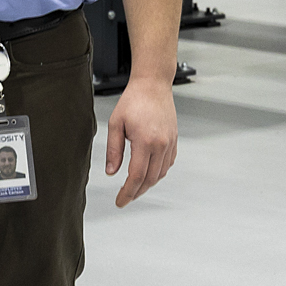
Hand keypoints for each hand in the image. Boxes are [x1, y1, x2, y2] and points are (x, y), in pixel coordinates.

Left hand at [104, 75, 178, 206]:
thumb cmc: (134, 99)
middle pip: (149, 179)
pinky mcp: (174, 140)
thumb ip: (114, 150)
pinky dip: (158, 173)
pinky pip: (168, 164)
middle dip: (136, 192)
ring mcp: (170, 143)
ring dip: (147, 184)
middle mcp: (161, 144)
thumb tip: (111, 172)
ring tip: (135, 188)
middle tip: (125, 198)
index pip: (136, 177)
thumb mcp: (116, 123)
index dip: (127, 193)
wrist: (153, 84)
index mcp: (145, 141)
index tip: (120, 201)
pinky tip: (149, 173)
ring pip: (160, 174)